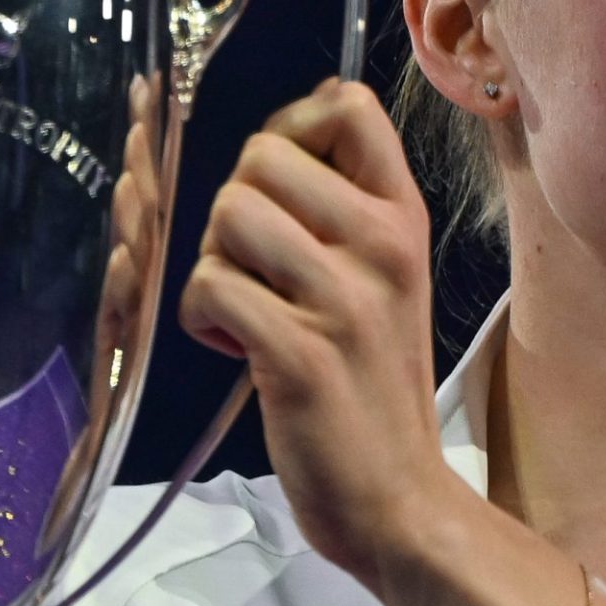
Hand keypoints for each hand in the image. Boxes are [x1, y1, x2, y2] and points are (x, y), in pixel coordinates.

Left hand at [178, 78, 461, 587]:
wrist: (398, 498)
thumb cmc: (375, 386)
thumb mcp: (387, 278)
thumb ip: (351, 205)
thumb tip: (312, 112)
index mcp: (404, 219)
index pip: (348, 107)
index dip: (289, 127)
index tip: (279, 189)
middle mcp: (382, 246)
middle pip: (261, 156)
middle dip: (232, 209)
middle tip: (256, 271)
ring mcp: (344, 299)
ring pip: (227, 215)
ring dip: (212, 263)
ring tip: (245, 313)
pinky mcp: (298, 353)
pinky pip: (210, 286)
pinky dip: (201, 318)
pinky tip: (235, 351)